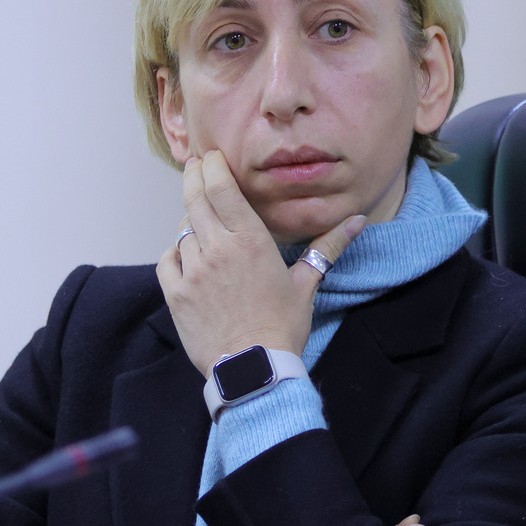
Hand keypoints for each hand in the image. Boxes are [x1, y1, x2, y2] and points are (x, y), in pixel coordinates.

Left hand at [155, 149, 364, 376]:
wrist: (254, 369)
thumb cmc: (283, 327)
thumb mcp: (306, 283)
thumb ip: (328, 246)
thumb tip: (358, 220)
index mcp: (250, 241)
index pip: (222, 188)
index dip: (212, 166)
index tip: (211, 156)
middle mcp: (218, 249)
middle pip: (196, 199)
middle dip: (194, 176)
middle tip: (195, 165)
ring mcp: (193, 271)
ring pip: (183, 231)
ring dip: (190, 222)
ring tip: (200, 222)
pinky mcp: (176, 293)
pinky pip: (167, 259)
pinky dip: (175, 252)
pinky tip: (186, 254)